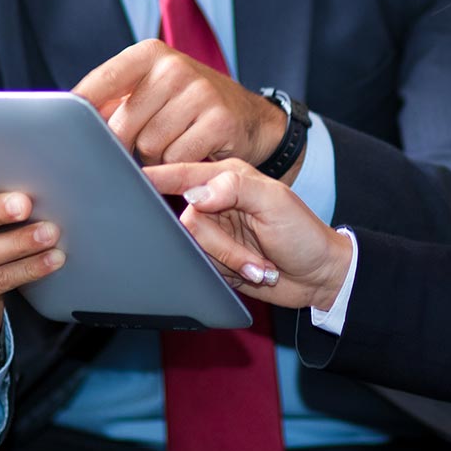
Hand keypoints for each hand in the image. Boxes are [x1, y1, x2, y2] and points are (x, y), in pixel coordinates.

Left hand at [74, 40, 298, 179]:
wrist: (252, 120)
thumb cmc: (190, 108)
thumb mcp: (152, 91)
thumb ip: (112, 100)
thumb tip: (66, 121)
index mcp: (150, 54)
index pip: (101, 83)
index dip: (79, 112)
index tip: (64, 131)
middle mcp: (174, 67)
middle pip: (121, 125)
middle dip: (126, 145)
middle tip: (145, 144)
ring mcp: (199, 92)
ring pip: (149, 146)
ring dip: (156, 158)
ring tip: (174, 145)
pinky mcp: (218, 120)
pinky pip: (177, 159)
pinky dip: (180, 165)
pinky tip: (194, 153)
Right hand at [147, 159, 351, 311]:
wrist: (318, 276)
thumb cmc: (303, 233)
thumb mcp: (275, 201)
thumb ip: (235, 187)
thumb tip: (195, 193)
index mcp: (228, 178)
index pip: (184, 173)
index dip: (159, 176)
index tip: (133, 180)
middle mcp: (216, 202)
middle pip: (187, 221)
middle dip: (221, 244)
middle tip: (254, 255)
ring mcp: (215, 231)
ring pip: (193, 247)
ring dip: (230, 261)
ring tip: (260, 264)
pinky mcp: (215, 257)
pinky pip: (201, 265)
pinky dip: (229, 273)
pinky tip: (253, 271)